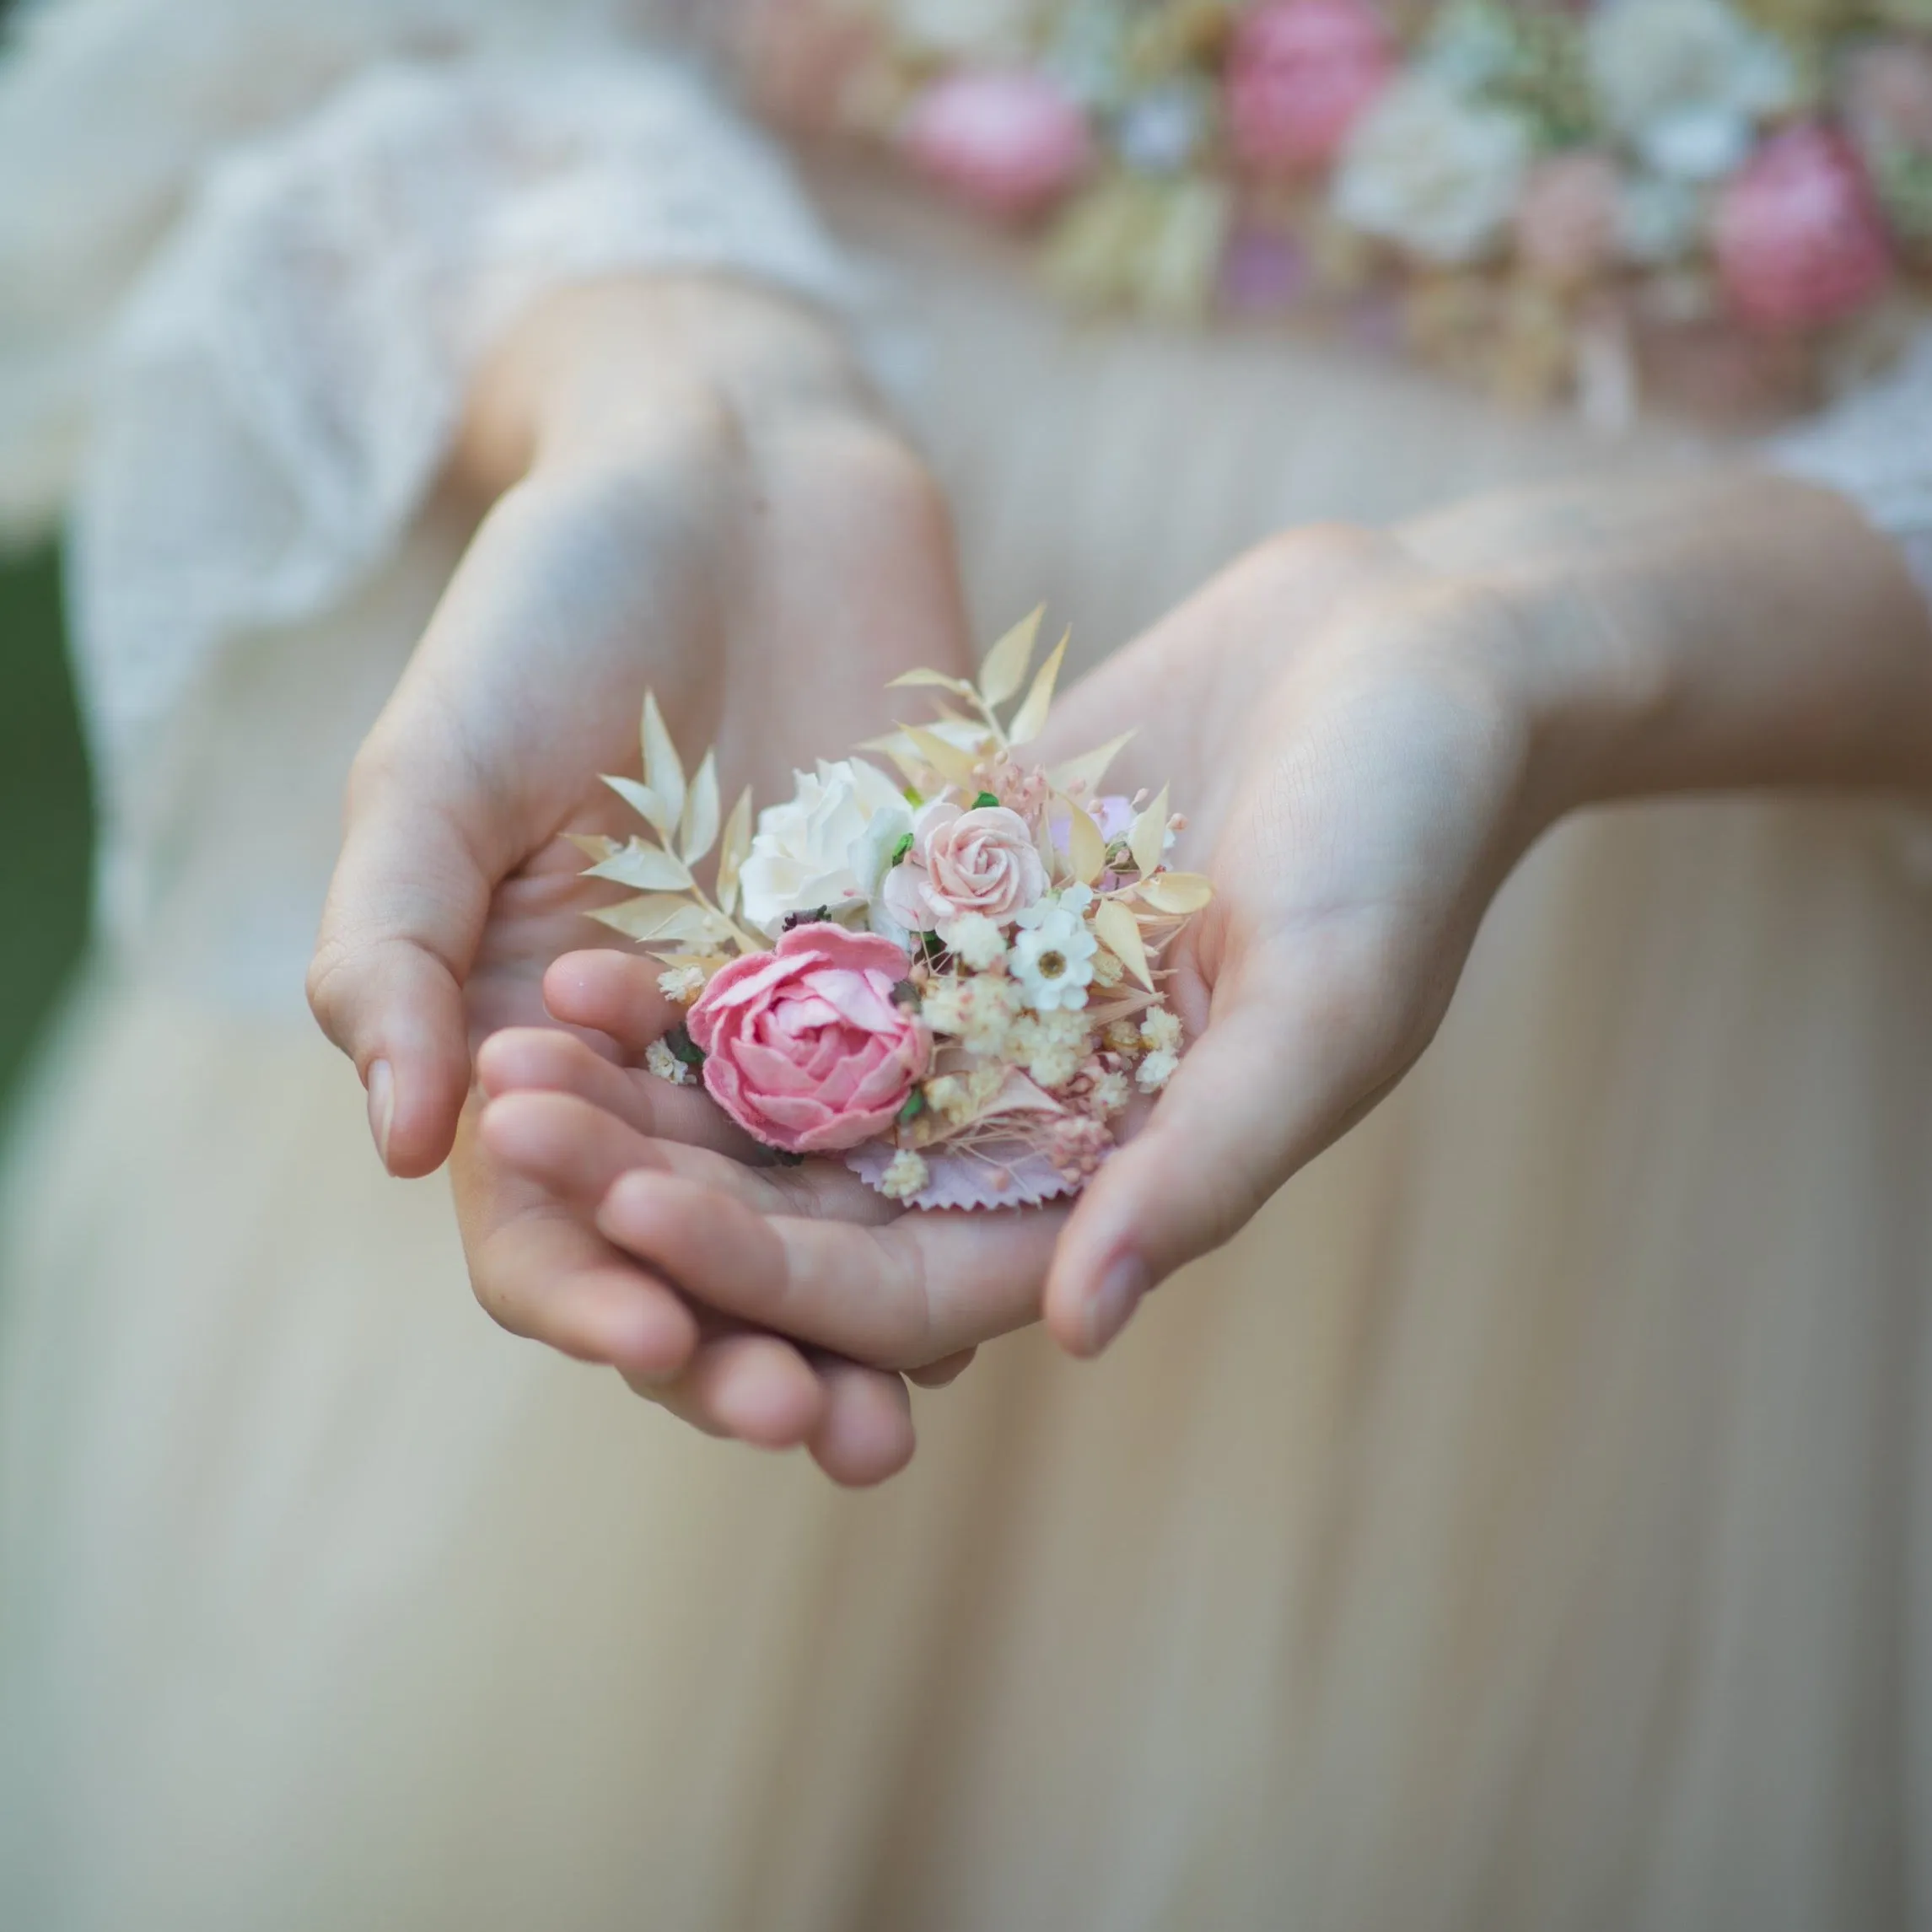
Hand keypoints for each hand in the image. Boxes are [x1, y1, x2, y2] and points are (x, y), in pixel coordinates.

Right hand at [308, 274, 973, 1480]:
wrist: (728, 466)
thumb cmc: (551, 600)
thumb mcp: (437, 765)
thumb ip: (390, 947)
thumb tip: (393, 1151)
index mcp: (528, 1033)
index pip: (545, 1218)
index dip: (593, 1293)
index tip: (656, 1345)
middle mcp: (669, 1054)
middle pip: (701, 1246)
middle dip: (749, 1346)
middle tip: (818, 1434)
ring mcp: (801, 1018)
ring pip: (830, 1208)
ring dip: (866, 1315)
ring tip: (915, 1408)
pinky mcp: (923, 960)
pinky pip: (949, 1098)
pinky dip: (972, 1185)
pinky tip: (1029, 1256)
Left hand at [475, 523, 1546, 1377]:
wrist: (1410, 652)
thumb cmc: (1408, 833)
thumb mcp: (1328, 1002)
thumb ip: (1210, 1164)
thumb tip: (1080, 1336)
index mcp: (1117, 1186)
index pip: (912, 1288)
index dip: (769, 1272)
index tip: (632, 1221)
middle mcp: (1029, 1121)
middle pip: (815, 1197)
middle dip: (664, 1178)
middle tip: (513, 1129)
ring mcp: (979, 1010)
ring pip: (785, 1084)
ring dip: (655, 1080)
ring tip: (519, 1039)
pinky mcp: (947, 900)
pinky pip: (803, 953)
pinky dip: (702, 966)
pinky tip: (590, 944)